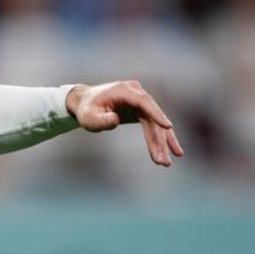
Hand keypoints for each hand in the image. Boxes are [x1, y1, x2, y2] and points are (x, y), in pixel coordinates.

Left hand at [65, 80, 183, 166]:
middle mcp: (136, 93)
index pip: (144, 102)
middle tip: (162, 161)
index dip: (156, 114)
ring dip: (161, 143)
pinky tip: (169, 152)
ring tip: (165, 163)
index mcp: (124, 90)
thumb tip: (115, 120)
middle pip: (152, 117)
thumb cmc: (86, 109)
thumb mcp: (88, 117)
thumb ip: (101, 120)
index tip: (168, 126)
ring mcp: (140, 102)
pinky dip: (159, 139)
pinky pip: (153, 125)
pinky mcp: (141, 111)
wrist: (84, 102)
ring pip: (155, 124)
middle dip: (158, 140)